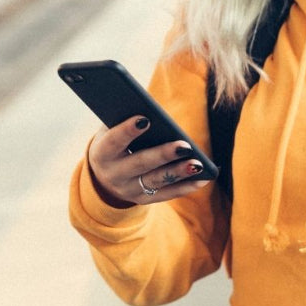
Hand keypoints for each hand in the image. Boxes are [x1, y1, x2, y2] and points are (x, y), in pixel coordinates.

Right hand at [87, 116, 209, 206]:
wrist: (104, 176)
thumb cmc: (114, 142)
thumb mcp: (110, 130)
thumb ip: (123, 118)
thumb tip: (147, 105)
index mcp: (102, 153)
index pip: (114, 141)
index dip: (127, 131)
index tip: (145, 118)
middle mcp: (114, 175)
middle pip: (140, 164)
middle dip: (163, 155)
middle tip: (184, 146)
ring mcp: (129, 190)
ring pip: (156, 181)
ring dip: (179, 172)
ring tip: (198, 164)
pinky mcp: (144, 199)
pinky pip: (167, 194)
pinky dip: (186, 187)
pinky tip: (203, 178)